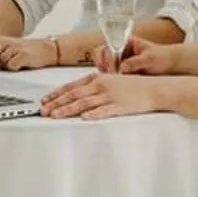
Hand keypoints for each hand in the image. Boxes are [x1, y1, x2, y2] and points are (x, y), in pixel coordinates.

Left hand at [0, 34, 53, 70]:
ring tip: (10, 64)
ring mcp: (13, 47)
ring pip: (0, 61)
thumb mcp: (3, 51)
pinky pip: (11, 65)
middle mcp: (2, 42)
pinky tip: (18, 65)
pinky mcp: (23, 54)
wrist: (44, 50)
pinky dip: (13, 68)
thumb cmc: (21, 53)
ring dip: (3, 66)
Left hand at [40, 71, 158, 120]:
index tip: (45, 100)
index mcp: (97, 78)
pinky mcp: (120, 106)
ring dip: (68, 110)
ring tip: (56, 116)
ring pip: (84, 103)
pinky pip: (104, 110)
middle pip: (74, 95)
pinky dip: (93, 114)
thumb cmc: (132, 86)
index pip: (72, 86)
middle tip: (44, 111)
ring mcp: (110, 95)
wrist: (154, 88)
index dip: (56, 94)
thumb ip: (94, 85)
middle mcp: (101, 85)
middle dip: (57, 103)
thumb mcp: (110, 81)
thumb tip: (78, 93)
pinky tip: (83, 118)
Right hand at [93, 35, 174, 75]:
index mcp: (125, 42)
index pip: (109, 46)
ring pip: (104, 65)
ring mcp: (120, 61)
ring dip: (105, 73)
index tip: (114, 68)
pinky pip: (110, 75)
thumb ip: (136, 62)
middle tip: (111, 75)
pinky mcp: (122, 72)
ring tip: (113, 81)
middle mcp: (120, 50)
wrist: (171, 65)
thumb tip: (122, 68)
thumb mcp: (150, 58)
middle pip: (101, 54)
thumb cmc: (161, 57)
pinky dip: (110, 80)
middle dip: (103, 65)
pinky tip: (116, 85)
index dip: (108, 57)